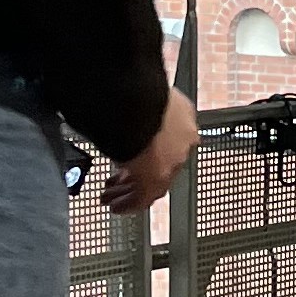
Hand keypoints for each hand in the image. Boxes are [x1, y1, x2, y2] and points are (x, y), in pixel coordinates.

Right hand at [103, 89, 197, 213]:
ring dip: (130, 190)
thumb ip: (137, 106)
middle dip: (139, 172)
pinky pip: (143, 197)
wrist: (138, 100)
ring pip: (153, 183)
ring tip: (113, 196)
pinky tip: (117, 206)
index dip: (150, 150)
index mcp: (182, 115)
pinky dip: (129, 203)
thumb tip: (118, 106)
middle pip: (162, 163)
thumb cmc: (136, 89)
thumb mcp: (143, 95)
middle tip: (121, 180)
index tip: (137, 154)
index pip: (169, 140)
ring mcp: (172, 160)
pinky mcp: (157, 177)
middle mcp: (182, 139)